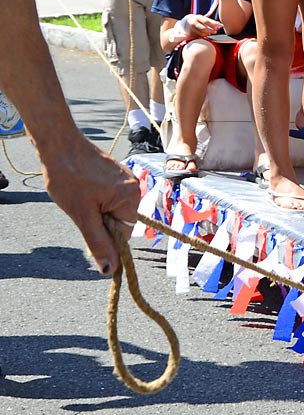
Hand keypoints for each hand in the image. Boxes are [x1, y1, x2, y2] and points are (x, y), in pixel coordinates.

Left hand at [42, 134, 140, 275]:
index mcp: (131, 197)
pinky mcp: (117, 173)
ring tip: (80, 198)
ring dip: (97, 210)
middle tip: (81, 210)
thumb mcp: (82, 216)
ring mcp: (126, 178)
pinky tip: (82, 190)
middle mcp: (134, 187)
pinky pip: (111, 196)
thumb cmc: (69, 178)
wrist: (60, 144)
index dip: (107, 237)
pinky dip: (96, 199)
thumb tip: (109, 270)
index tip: (87, 231)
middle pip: (120, 220)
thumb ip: (98, 243)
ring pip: (113, 208)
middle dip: (100, 221)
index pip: (125, 233)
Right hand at [184, 14, 223, 37]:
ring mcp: (191, 28)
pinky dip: (203, 36)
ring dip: (207, 34)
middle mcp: (193, 23)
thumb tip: (221, 25)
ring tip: (210, 33)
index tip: (217, 28)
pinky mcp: (190, 34)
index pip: (206, 21)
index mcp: (198, 17)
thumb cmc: (199, 20)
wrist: (187, 22)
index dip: (212, 25)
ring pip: (201, 34)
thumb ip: (213, 22)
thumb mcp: (204, 19)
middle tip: (215, 32)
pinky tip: (205, 34)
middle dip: (210, 31)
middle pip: (203, 29)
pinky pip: (198, 36)